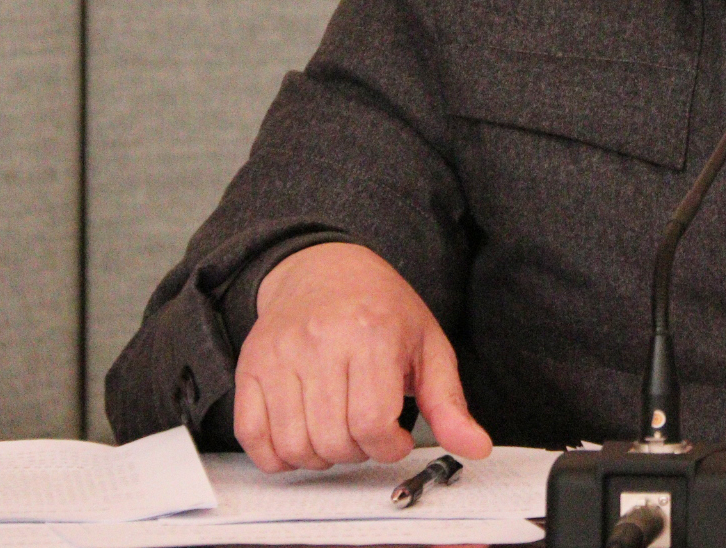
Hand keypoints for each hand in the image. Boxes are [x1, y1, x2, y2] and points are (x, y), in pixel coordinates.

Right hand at [234, 242, 492, 472]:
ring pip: (294, 445)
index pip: (373, 422)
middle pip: (333, 439)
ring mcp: (278, 355)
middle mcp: (319, 342)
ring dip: (320, 456)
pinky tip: (302, 437)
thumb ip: (449, 403)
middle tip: (366, 432)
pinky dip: (277, 454)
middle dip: (357, 451)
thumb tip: (476, 447)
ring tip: (337, 432)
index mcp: (371, 334)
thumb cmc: (381, 309)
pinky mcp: (250, 366)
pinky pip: (252, 436)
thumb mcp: (428, 347)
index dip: (389, 446)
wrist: (324, 269)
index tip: (395, 437)